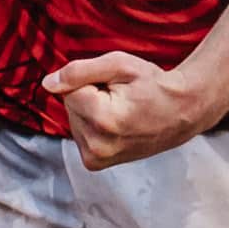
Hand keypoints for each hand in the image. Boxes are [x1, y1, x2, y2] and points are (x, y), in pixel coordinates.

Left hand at [40, 50, 213, 168]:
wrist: (181, 113)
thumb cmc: (153, 85)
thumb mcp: (119, 64)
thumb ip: (78, 71)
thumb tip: (47, 84)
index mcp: (102, 119)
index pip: (68, 90)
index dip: (91, 82)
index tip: (116, 88)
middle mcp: (97, 144)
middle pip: (69, 106)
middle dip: (89, 97)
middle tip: (121, 100)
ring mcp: (96, 158)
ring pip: (73, 120)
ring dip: (91, 112)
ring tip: (121, 112)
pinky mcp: (94, 163)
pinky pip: (78, 134)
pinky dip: (91, 126)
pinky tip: (115, 125)